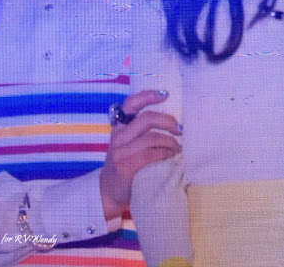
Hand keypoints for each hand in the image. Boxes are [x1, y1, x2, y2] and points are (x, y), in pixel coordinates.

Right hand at [99, 90, 181, 220]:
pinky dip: (165, 153)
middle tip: (179, 129)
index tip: (165, 94)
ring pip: (151, 137)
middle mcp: (118, 135)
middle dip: (167, 121)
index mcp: (118, 126)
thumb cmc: (123, 165)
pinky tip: (171, 155)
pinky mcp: (125, 166)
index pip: (131, 103)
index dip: (148, 96)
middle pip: (146, 118)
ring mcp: (120, 151)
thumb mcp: (125, 144)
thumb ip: (138, 132)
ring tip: (178, 147)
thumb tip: (169, 122)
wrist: (107, 192)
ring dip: (170, 141)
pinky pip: (150, 154)